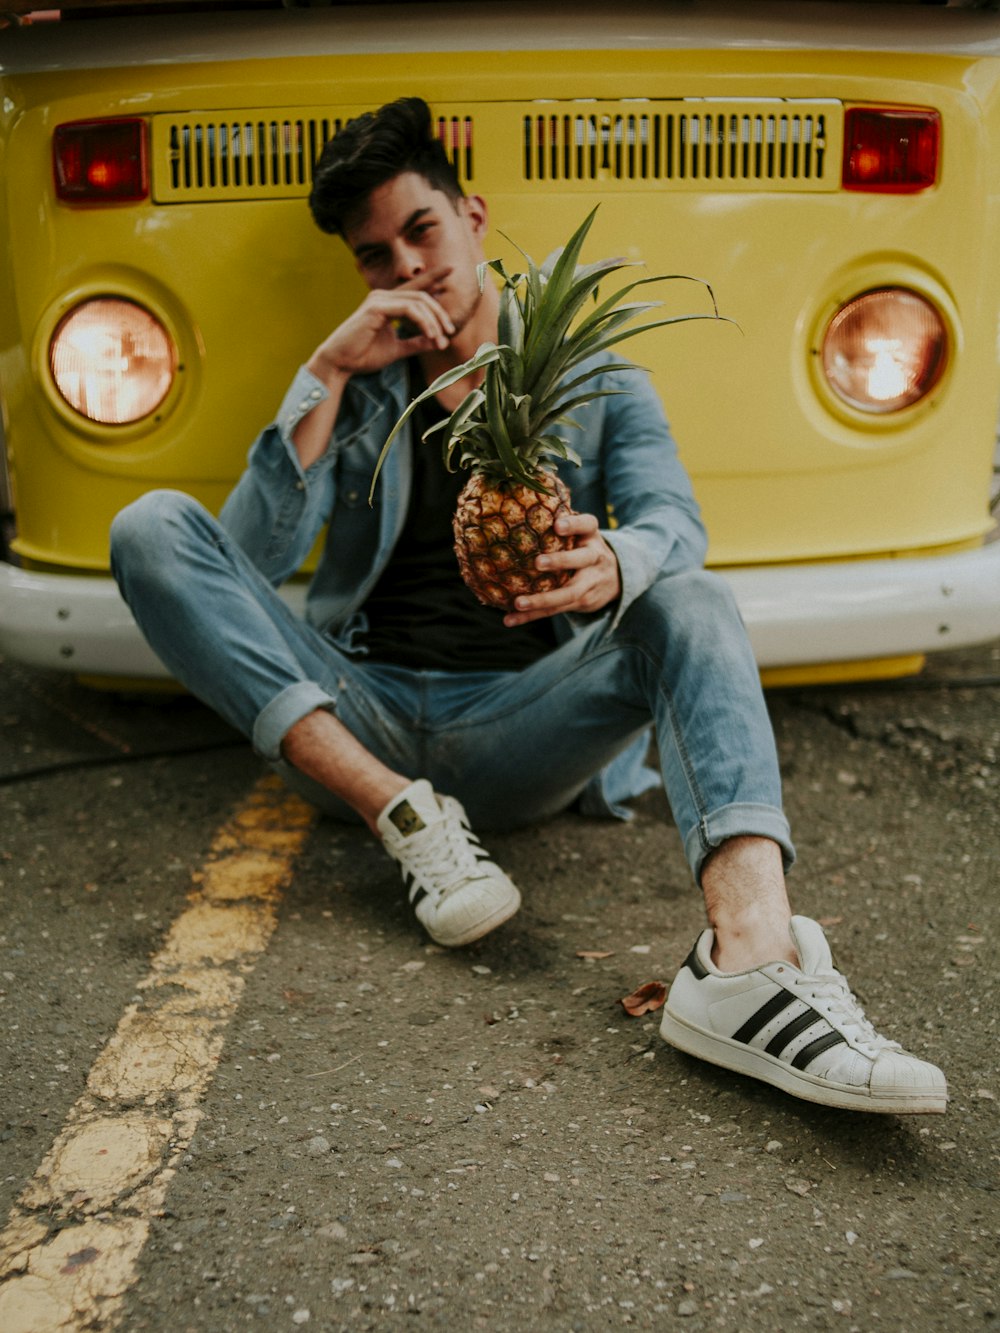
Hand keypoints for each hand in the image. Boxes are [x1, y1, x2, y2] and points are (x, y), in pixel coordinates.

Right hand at [308, 266, 455, 383]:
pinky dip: (423, 322)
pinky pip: (409, 309)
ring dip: (433, 322)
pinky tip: (430, 335)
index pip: (415, 287)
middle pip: (422, 296)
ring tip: (440, 340)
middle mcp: (383, 296)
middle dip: (440, 314)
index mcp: (388, 303)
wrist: (341, 363)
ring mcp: (379, 299)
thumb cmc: (363, 356)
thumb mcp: (397, 349)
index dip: (433, 277)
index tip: (451, 269)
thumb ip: (416, 343)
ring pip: (418, 302)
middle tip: (450, 332)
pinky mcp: (377, 307)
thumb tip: (438, 341)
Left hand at [503, 512, 621, 625]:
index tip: (558, 524)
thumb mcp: (582, 533)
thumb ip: (562, 524)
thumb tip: (518, 507)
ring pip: (568, 593)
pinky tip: (510, 619)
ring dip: (542, 599)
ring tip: (518, 603)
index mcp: (592, 536)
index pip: (587, 525)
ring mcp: (591, 583)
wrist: (618, 577)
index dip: (574, 524)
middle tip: (538, 562)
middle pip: (581, 560)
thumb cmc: (584, 548)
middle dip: (561, 562)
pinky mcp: (583, 602)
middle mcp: (595, 558)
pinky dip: (532, 616)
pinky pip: (556, 610)